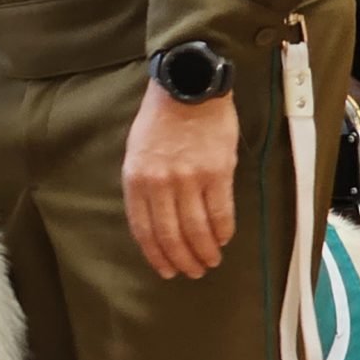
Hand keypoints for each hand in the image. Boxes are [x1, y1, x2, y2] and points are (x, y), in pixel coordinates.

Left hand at [122, 81, 238, 278]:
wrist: (188, 87)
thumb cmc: (160, 120)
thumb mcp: (137, 151)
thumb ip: (143, 185)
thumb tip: (155, 221)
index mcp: (136, 179)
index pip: (144, 229)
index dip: (156, 255)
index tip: (166, 270)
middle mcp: (160, 183)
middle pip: (171, 235)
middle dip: (182, 260)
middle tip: (193, 272)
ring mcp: (189, 179)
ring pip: (197, 230)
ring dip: (205, 252)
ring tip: (210, 261)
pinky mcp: (217, 172)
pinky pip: (221, 213)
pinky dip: (223, 232)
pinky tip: (224, 239)